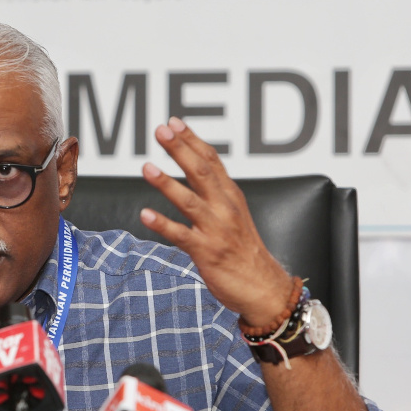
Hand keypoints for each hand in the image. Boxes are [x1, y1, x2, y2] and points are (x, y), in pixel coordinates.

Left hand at [139, 117, 293, 326]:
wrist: (264, 289)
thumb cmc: (244, 251)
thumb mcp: (234, 214)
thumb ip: (216, 193)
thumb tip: (196, 168)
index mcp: (231, 197)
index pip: (211, 161)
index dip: (192, 140)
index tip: (173, 122)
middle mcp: (225, 209)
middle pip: (200, 172)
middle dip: (179, 149)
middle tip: (160, 130)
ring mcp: (216, 230)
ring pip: (190, 201)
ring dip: (167, 184)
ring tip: (146, 167)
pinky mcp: (206, 253)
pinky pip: (181, 236)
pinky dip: (163, 224)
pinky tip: (145, 214)